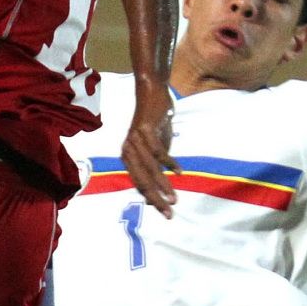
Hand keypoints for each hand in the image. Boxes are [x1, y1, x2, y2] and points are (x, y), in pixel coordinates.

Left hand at [121, 81, 179, 216]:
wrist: (152, 92)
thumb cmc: (155, 122)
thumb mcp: (157, 147)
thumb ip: (156, 167)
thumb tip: (159, 191)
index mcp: (128, 157)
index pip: (140, 184)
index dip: (153, 199)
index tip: (166, 212)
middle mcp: (127, 151)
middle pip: (143, 181)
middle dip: (156, 199)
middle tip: (169, 213)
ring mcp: (134, 140)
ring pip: (150, 170)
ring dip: (163, 185)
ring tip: (174, 198)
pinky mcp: (144, 130)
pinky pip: (157, 152)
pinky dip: (169, 163)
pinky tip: (178, 171)